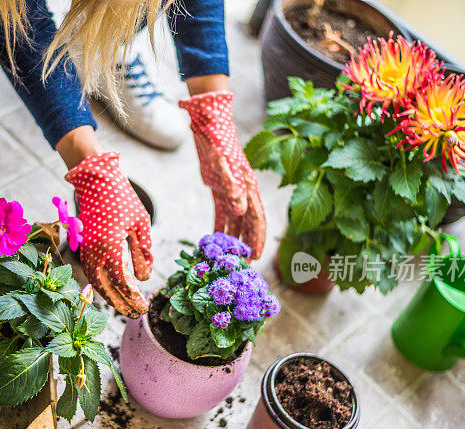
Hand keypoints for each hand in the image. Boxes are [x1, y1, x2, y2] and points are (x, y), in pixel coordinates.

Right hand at [66, 152, 152, 317]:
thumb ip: (142, 253)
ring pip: (95, 282)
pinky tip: (115, 292)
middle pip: (105, 288)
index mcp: (109, 245)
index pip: (122, 281)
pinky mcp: (83, 247)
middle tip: (137, 315)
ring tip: (127, 309)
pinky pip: (91, 273)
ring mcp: (85, 250)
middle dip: (121, 304)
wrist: (95, 180)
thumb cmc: (122, 198)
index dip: (133, 297)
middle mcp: (93, 251)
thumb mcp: (140, 224)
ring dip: (110, 298)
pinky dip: (102, 286)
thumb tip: (144, 278)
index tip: (145, 306)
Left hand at [179, 90, 265, 258]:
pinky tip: (214, 240)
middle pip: (247, 223)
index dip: (256, 237)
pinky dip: (219, 228)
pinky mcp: (219, 191)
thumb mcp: (223, 164)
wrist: (208, 128)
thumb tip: (240, 211)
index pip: (256, 217)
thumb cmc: (218, 142)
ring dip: (233, 238)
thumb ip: (232, 186)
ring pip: (235, 221)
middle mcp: (243, 192)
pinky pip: (221, 215)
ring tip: (230, 257)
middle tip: (243, 265)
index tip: (255, 255)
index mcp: (248, 187)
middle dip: (246, 243)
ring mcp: (232, 192)